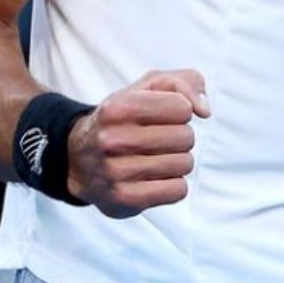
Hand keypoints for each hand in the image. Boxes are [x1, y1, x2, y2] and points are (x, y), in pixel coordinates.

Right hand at [65, 68, 209, 218]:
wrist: (79, 161)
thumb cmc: (123, 120)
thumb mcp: (146, 89)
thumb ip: (183, 83)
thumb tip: (204, 111)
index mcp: (116, 107)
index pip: (181, 107)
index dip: (179, 111)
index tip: (161, 117)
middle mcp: (112, 139)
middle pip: (186, 137)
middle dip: (180, 138)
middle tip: (159, 140)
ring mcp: (115, 172)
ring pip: (184, 164)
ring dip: (177, 161)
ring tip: (155, 159)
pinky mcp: (124, 199)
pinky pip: (178, 190)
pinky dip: (173, 184)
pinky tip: (154, 179)